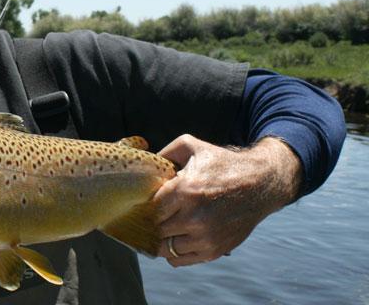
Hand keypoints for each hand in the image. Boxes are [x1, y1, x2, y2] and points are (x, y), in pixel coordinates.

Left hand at [153, 134, 300, 266]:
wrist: (261, 184)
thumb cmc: (224, 164)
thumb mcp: (192, 146)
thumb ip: (165, 152)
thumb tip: (144, 166)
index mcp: (185, 191)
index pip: (149, 208)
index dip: (145, 206)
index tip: (145, 203)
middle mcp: (194, 217)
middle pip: (155, 229)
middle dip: (151, 222)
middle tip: (152, 216)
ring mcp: (205, 237)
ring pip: (164, 247)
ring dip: (161, 238)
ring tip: (164, 227)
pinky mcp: (214, 250)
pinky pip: (179, 260)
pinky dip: (173, 252)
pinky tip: (176, 238)